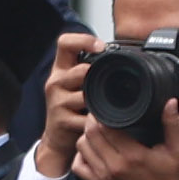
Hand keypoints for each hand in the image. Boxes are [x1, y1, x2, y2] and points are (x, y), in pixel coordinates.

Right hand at [31, 33, 93, 179]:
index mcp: (61, 69)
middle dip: (97, 79)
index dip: (84, 40)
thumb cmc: (72, 108)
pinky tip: (100, 123)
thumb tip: (123, 58)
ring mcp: (56, 101)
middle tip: (107, 88)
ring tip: (104, 108)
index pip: (65, 43)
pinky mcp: (60, 120)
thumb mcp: (78, 85)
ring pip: (86, 96)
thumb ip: (92, 71)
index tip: (101, 47)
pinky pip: (86, 118)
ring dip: (99, 103)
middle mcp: (55, 81)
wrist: (58, 139)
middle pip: (81, 70)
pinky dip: (97, 122)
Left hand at [73, 101, 178, 179]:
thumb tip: (171, 102)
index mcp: (132, 154)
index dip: (101, 115)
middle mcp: (114, 165)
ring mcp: (103, 176)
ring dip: (85, 137)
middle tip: (98, 117)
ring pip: (82, 148)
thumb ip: (172, 124)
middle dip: (91, 122)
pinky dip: (80, 156)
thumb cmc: (168, 178)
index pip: (106, 128)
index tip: (104, 109)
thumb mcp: (177, 150)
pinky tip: (90, 151)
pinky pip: (78, 167)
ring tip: (95, 132)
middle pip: (90, 135)